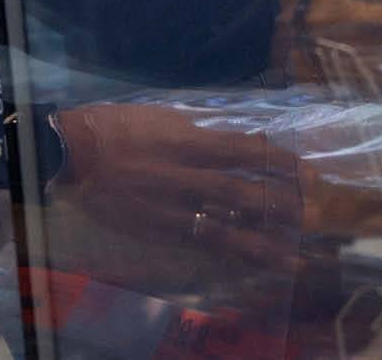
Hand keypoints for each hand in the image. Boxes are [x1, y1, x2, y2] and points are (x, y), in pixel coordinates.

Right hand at [0, 103, 307, 293]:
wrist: (69, 153)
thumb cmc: (115, 127)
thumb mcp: (160, 117)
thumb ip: (202, 130)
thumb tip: (244, 140)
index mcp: (184, 140)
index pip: (243, 151)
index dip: (277, 162)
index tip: (305, 170)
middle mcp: (182, 174)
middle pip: (240, 190)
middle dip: (279, 202)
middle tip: (312, 211)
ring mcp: (170, 205)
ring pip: (224, 225)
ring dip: (262, 241)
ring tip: (294, 255)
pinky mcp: (157, 227)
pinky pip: (199, 243)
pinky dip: (229, 254)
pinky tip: (252, 264)